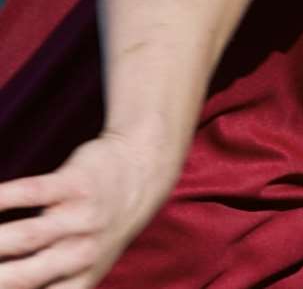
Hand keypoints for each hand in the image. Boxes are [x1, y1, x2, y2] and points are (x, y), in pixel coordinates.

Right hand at [0, 133, 175, 288]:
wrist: (142, 171)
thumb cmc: (98, 227)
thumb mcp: (87, 264)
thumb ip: (51, 283)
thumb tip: (14, 282)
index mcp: (82, 280)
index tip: (0, 281)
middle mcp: (83, 254)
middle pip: (23, 276)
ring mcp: (82, 217)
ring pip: (25, 236)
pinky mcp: (76, 183)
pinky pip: (31, 192)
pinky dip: (2, 198)